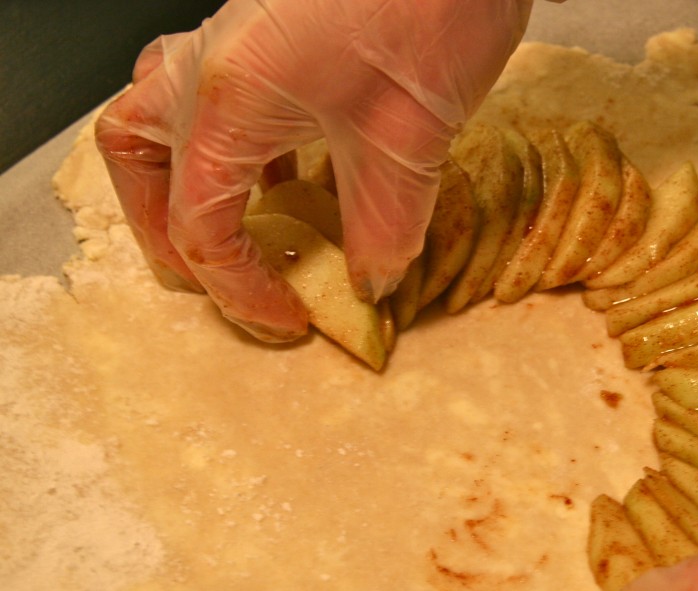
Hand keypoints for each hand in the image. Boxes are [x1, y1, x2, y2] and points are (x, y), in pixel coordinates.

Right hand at [95, 0, 532, 340]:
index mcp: (225, 101)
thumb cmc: (427, 7)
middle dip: (164, 231)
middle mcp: (210, 66)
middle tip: (211, 279)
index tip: (288, 320)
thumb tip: (369, 282)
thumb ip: (382, 227)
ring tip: (237, 229)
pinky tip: (290, 176)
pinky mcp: (273, 34)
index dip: (240, 290)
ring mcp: (236, 41)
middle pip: (138, 157)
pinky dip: (241, 148)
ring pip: (164, 116)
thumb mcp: (408, 140)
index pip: (201, 226)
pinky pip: (222, 97)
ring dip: (185, 181)